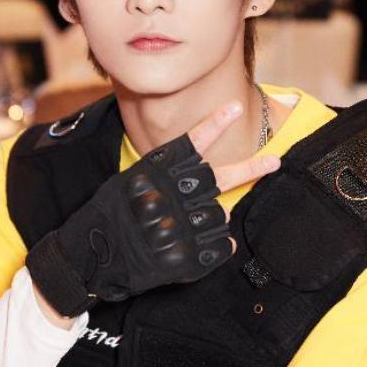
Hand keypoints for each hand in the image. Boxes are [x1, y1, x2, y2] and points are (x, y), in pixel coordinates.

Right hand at [27, 101, 280, 317]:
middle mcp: (169, 196)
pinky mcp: (186, 258)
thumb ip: (165, 174)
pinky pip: (220, 245)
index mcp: (153, 174)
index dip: (215, 123)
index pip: (191, 144)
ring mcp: (179, 227)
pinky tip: (201, 246)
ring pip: (220, 213)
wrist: (91, 258)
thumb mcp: (130, 181)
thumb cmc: (109, 215)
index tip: (236, 107)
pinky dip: (218, 245)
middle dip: (252, 168)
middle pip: (221, 177)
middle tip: (275, 161)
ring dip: (214, 218)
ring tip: (190, 227)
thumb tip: (201, 169)